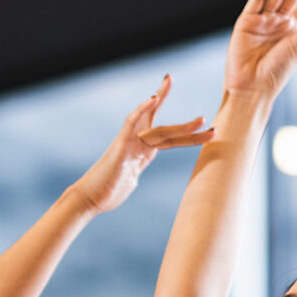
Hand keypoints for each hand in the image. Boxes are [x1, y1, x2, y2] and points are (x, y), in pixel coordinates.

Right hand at [74, 76, 214, 213]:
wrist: (89, 198)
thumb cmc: (107, 191)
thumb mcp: (129, 181)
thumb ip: (135, 172)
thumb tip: (135, 174)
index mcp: (144, 152)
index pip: (167, 137)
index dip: (184, 130)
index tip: (200, 122)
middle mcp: (138, 143)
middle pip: (168, 132)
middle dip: (189, 128)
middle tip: (207, 120)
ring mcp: (130, 143)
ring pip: (158, 129)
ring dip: (181, 127)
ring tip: (201, 121)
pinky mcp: (120, 145)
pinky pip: (131, 122)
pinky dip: (142, 109)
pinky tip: (153, 98)